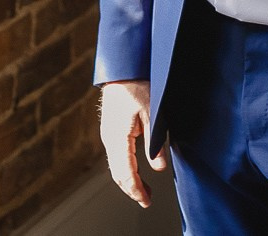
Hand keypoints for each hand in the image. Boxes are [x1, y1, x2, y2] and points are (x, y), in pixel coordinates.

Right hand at [99, 79, 166, 206]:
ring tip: (143, 190)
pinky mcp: (111, 129)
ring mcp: (108, 134)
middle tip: (146, 200)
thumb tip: (159, 167)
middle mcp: (109, 138)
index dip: (136, 189)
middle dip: (132, 189)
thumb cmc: (137, 85)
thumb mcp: (152, 112)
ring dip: (128, 180)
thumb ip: (154, 141)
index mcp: (118, 137)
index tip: (146, 200)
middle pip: (118, 173)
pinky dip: (125, 168)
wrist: (122, 68)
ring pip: (116, 166)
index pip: (125, 173)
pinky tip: (136, 170)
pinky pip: (116, 156)